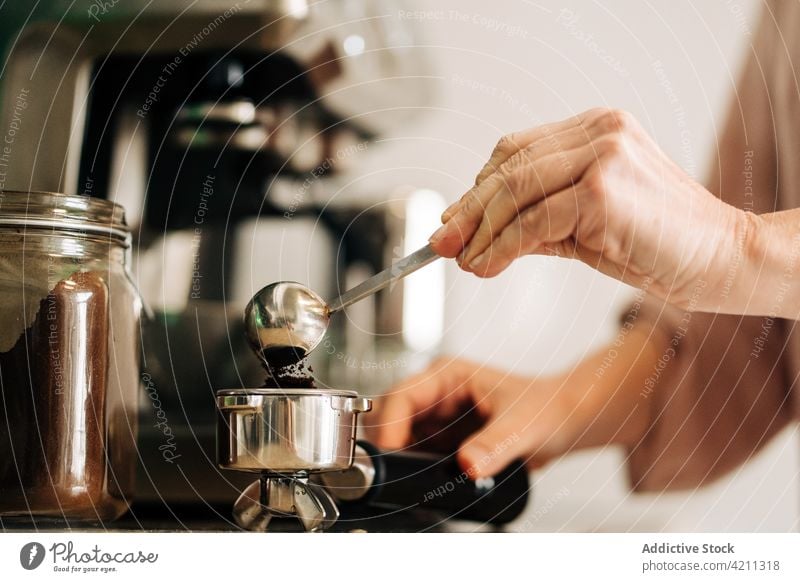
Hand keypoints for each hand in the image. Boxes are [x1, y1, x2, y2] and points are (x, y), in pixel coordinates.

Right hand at [370, 357, 596, 477]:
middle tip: (395, 471)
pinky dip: (411, 469)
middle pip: (389, 415)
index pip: (402, 396)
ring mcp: (437, 419)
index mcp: (448, 375)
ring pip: (397, 437)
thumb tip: (468, 463)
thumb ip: (496, 443)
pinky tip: (422, 482)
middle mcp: (436, 395)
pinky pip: (414, 455)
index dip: (391, 425)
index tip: (392, 453)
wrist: (565, 421)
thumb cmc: (547, 406)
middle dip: (387, 441)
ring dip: (398, 457)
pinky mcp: (442, 442)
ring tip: (410, 478)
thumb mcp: (523, 423)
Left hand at [428, 108, 748, 310]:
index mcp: (596, 130)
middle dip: (468, 212)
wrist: (722, 261)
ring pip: (513, 192)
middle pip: (507, 168)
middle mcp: (599, 131)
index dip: (477, 189)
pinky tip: (489, 266)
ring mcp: (603, 155)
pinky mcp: (604, 190)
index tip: (453, 221)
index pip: (514, 152)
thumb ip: (535, 223)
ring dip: (480, 233)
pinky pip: (533, 221)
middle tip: (442, 243)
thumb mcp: (584, 228)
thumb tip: (475, 237)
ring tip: (465, 262)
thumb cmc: (659, 245)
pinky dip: (502, 247)